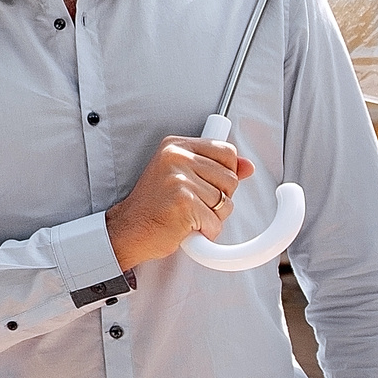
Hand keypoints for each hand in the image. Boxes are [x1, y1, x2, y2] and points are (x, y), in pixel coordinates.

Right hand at [103, 136, 254, 268]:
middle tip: (194, 203)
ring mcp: (179, 179)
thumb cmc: (153, 206)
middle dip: (220, 198)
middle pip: (231, 178)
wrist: (129, 230)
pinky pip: (215, 221)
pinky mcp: (184, 202)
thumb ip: (215, 168)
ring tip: (189, 215)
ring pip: (226, 202)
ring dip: (213, 217)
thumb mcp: (181, 175)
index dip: (226, 173)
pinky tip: (186, 227)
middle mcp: (176, 157)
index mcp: (176, 146)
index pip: (227, 151)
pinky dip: (206, 231)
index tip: (208, 184)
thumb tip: (248, 166)